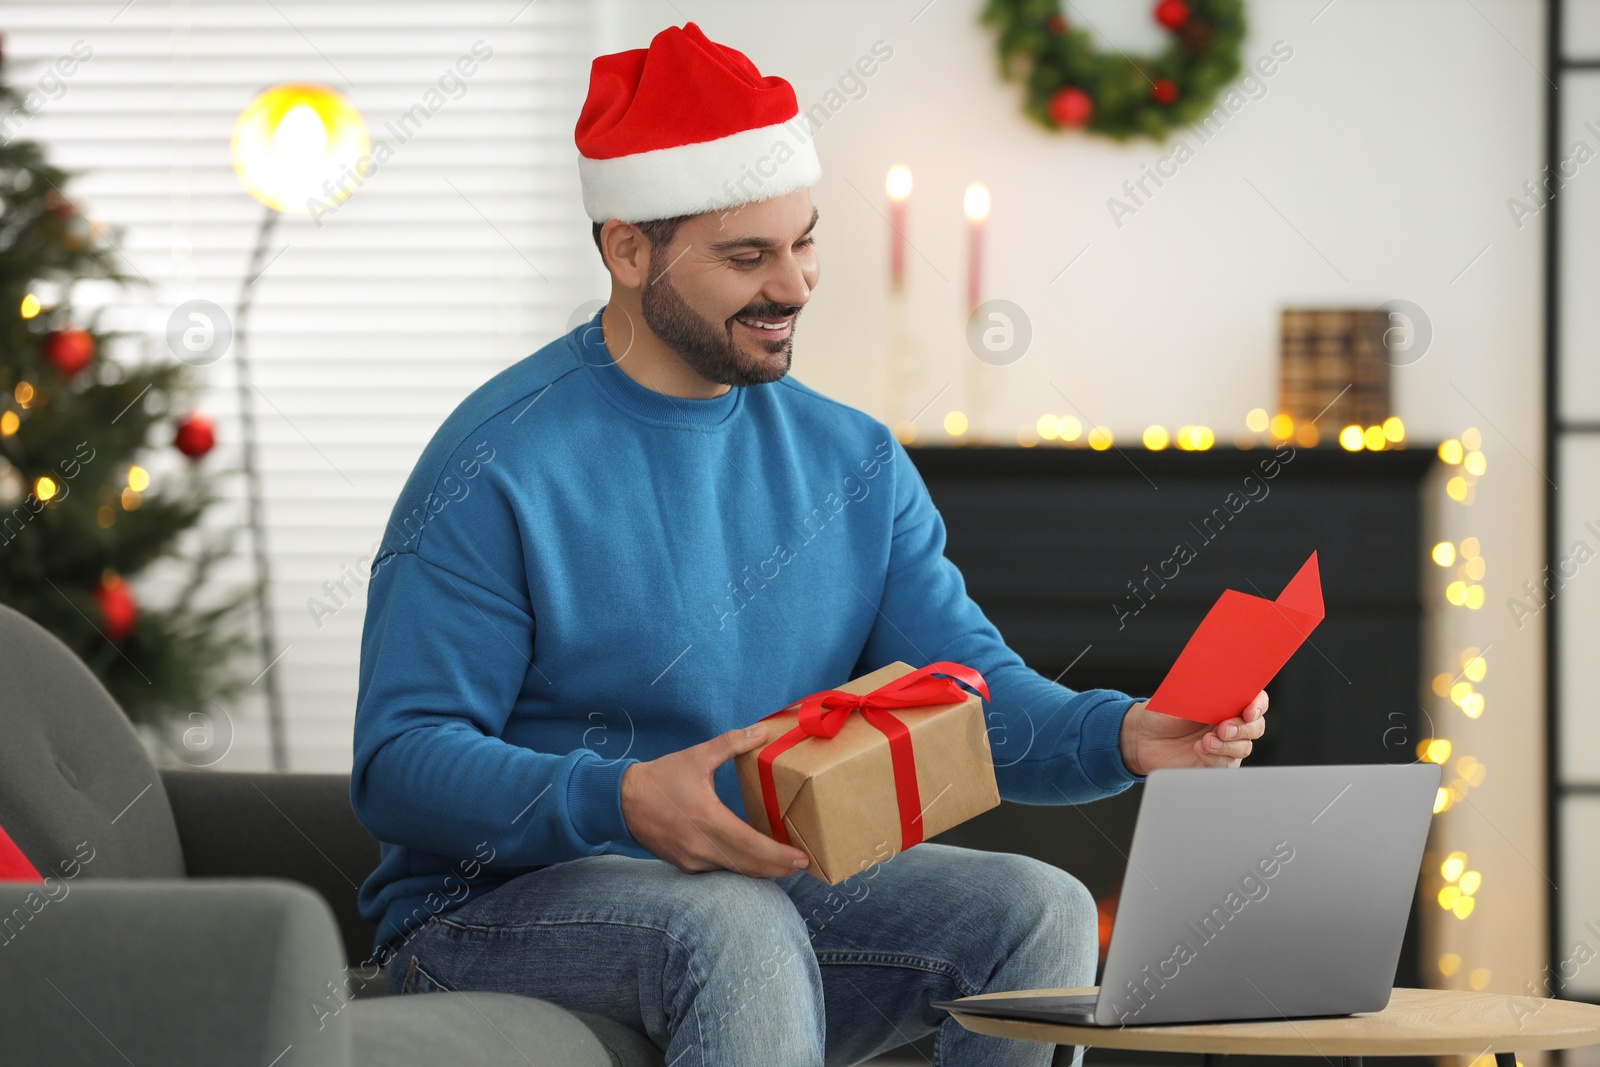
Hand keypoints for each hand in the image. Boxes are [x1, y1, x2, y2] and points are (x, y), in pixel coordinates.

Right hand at [620, 724, 810, 878]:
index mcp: (708, 821)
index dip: (779, 856)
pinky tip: (752, 859)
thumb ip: (731, 744)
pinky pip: (720, 870)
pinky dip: (740, 867)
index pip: (752, 846)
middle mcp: (701, 847)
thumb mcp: (696, 756)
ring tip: (784, 863)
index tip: (802, 859)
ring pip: (735, 871)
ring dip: (760, 869)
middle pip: (749, 866)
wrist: (622, 802)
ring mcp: (692, 860)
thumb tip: (761, 731)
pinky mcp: (685, 865)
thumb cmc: (660, 778)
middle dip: (778, 868)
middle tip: (802, 864)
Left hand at [1118, 691, 1267, 775]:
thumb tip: (1220, 688)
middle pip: (1256, 726)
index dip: (1258, 704)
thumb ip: (1202, 693)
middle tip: (1223, 728)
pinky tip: (1199, 749)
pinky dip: (1216, 758)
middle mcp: (1231, 721)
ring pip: (1244, 747)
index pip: (1256, 699)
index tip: (1249, 710)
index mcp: (1226, 700)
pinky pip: (1228, 764)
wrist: (1143, 738)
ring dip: (1227, 746)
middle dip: (1243, 728)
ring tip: (1205, 741)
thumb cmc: (1162, 713)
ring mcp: (1225, 743)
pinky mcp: (1216, 762)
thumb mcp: (1179, 696)